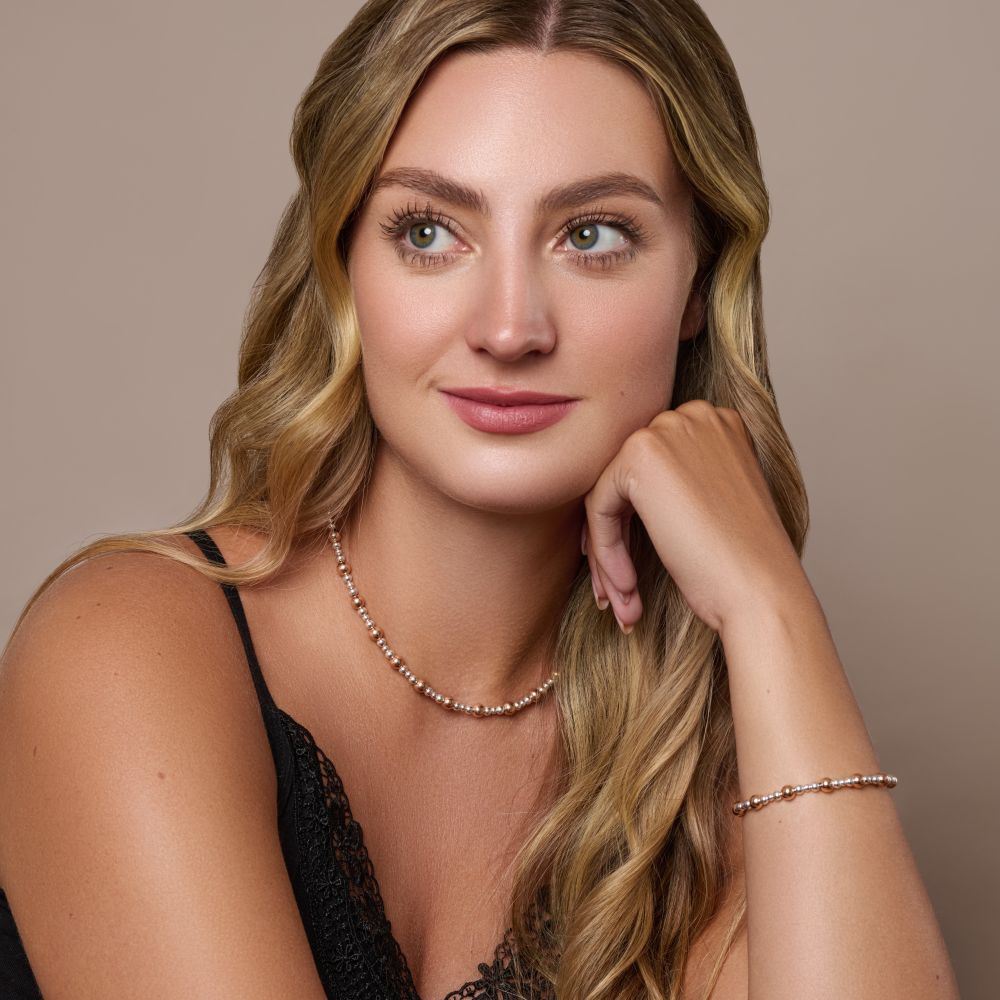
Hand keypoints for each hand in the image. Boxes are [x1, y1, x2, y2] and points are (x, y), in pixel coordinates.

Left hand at [581, 399, 804, 634]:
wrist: (761, 587)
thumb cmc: (745, 561)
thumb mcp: (716, 503)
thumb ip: (681, 482)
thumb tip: (629, 496)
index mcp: (718, 423)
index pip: (655, 468)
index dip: (639, 520)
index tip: (634, 565)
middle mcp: (694, 416)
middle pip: (628, 478)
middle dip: (617, 537)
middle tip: (620, 589)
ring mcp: (667, 430)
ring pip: (609, 494)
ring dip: (608, 551)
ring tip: (622, 598)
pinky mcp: (639, 456)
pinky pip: (599, 506)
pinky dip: (605, 549)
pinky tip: (627, 587)